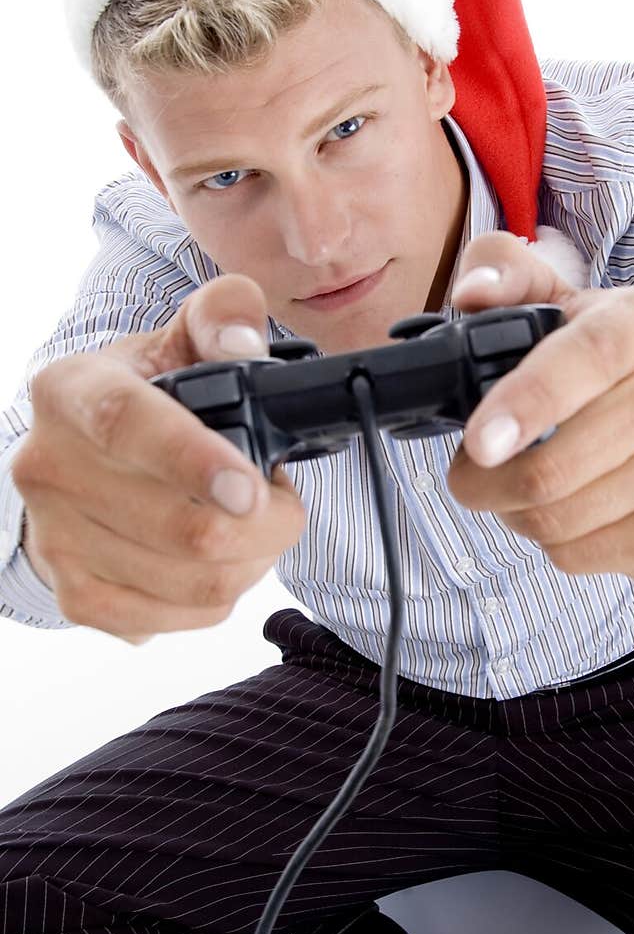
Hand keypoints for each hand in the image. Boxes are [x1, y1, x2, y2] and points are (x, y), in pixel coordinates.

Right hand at [12, 275, 305, 642]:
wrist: (79, 455)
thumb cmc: (144, 394)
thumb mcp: (179, 334)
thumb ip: (224, 314)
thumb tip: (244, 348)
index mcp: (71, 391)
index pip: (126, 426)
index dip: (193, 460)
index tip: (250, 488)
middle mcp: (49, 467)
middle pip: (179, 526)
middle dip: (266, 523)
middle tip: (283, 501)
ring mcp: (57, 538)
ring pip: (190, 582)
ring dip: (253, 561)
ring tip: (257, 527)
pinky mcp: (75, 594)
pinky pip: (175, 619)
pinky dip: (220, 598)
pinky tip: (222, 561)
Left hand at [446, 233, 633, 582]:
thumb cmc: (617, 363)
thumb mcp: (569, 302)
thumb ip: (508, 278)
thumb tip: (471, 295)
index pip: (586, 360)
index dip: (526, 404)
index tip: (478, 443)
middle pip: (553, 469)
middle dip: (481, 481)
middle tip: (470, 469)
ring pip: (557, 523)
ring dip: (511, 512)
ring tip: (516, 486)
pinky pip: (580, 557)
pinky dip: (551, 541)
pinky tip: (565, 508)